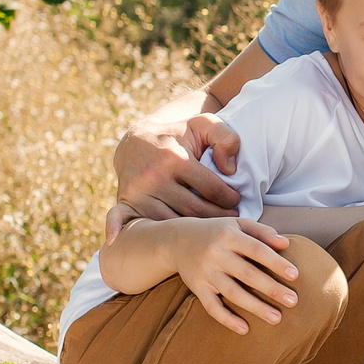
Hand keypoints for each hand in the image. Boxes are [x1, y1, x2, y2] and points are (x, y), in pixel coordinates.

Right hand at [114, 111, 240, 221]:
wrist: (137, 138)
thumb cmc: (177, 133)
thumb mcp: (204, 123)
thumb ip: (225, 137)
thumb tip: (229, 169)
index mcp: (174, 158)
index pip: (212, 189)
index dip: (230, 198)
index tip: (237, 201)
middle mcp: (153, 176)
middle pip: (195, 210)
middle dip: (218, 217)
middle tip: (231, 218)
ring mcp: (138, 191)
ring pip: (174, 222)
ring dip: (196, 229)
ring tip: (211, 227)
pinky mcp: (127, 200)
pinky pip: (129, 220)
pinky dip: (131, 230)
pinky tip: (134, 239)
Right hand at [170, 218, 300, 334]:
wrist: (177, 240)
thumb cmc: (217, 232)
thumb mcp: (237, 225)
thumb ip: (262, 232)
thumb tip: (286, 243)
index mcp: (228, 236)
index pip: (256, 249)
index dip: (275, 262)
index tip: (294, 275)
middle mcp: (216, 254)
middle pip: (247, 274)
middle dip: (271, 289)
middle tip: (293, 301)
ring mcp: (205, 273)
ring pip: (232, 293)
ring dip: (255, 307)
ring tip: (276, 318)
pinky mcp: (197, 288)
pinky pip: (212, 307)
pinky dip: (227, 319)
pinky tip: (245, 329)